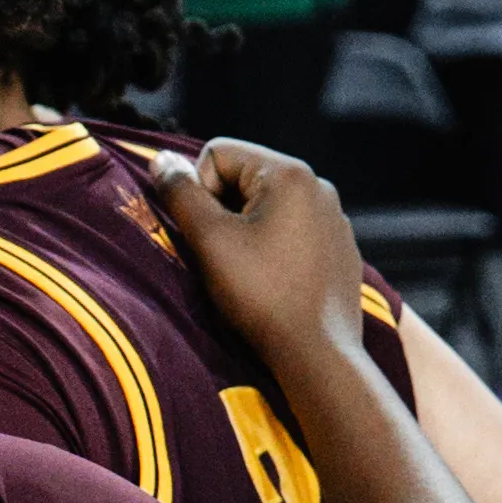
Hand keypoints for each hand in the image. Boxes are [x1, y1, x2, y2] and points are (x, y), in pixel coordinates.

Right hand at [145, 141, 362, 372]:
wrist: (318, 350)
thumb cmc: (260, 293)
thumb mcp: (209, 240)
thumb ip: (181, 193)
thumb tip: (162, 159)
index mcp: (289, 173)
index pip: (218, 152)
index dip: (198, 189)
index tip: (206, 232)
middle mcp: (318, 185)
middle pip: (244, 176)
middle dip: (222, 208)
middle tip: (221, 253)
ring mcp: (334, 216)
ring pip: (266, 204)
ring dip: (244, 228)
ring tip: (246, 269)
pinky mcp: (339, 245)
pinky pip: (291, 228)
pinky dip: (272, 245)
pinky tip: (273, 279)